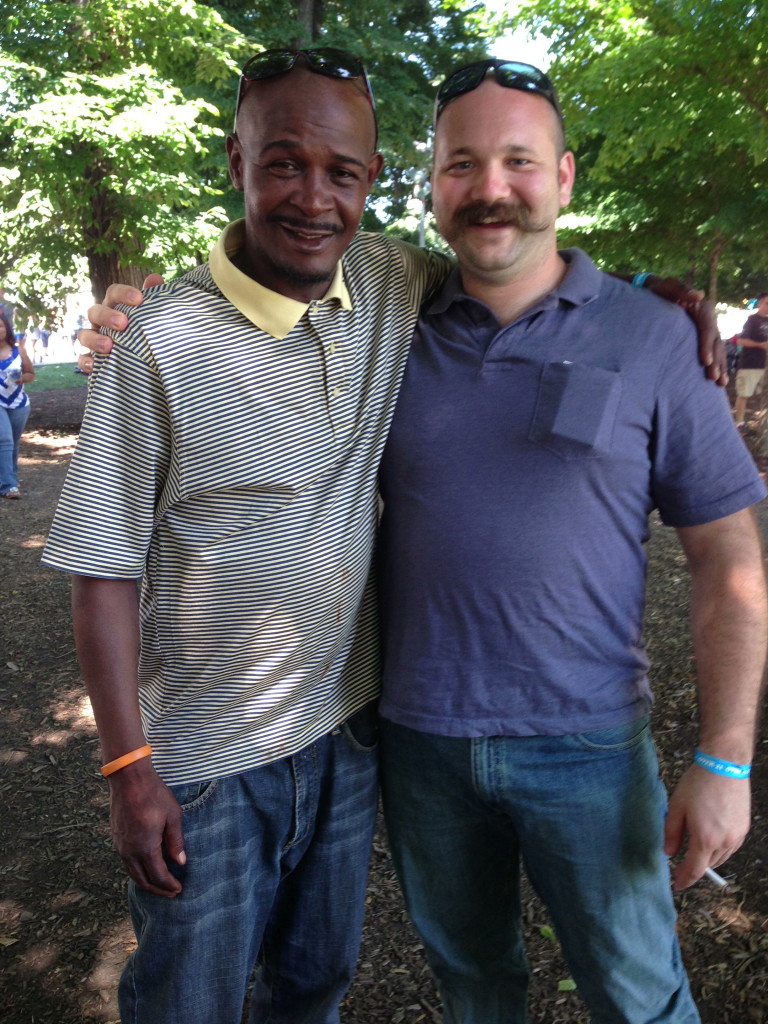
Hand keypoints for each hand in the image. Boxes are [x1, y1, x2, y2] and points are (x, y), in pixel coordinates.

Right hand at [77, 274, 163, 372]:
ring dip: (94, 339)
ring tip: (108, 346)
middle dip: (107, 316)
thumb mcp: (151, 316)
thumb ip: (153, 298)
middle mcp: (101, 321)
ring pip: (84, 335)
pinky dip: (86, 362)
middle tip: (123, 323)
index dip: (123, 293)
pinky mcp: (92, 360)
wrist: (146, 362)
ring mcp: (94, 339)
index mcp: (115, 307)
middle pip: (95, 312)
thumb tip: (155, 278)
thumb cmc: (145, 331)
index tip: (139, 299)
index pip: (113, 293)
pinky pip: (82, 359)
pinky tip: (95, 366)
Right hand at [108, 756, 185, 896]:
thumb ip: (176, 841)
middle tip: (171, 893)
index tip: (179, 889)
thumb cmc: (154, 794)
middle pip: (143, 880)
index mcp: (145, 847)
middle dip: (158, 890)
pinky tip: (147, 866)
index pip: (158, 876)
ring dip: (146, 882)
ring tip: (160, 884)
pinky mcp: (116, 838)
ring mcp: (120, 845)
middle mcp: (129, 851)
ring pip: (132, 873)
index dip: (169, 885)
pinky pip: (127, 862)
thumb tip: (180, 863)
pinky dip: (138, 870)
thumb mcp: (173, 816)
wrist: (129, 779)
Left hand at [646, 277, 726, 385]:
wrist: (656, 294)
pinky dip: (715, 364)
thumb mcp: (669, 286)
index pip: (707, 329)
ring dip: (719, 366)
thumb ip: (682, 290)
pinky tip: (716, 379)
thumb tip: (700, 294)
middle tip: (714, 378)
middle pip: (715, 342)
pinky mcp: (700, 337)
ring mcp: (705, 329)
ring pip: (717, 349)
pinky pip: (711, 351)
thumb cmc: (661, 290)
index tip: (705, 362)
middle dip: (716, 360)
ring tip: (720, 383)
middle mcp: (708, 320)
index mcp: (703, 308)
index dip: (707, 345)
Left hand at [664, 764, 749, 889]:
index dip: (684, 880)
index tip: (677, 885)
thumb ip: (672, 833)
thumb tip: (669, 853)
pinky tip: (710, 839)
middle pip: (708, 865)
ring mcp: (737, 836)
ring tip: (694, 851)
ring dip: (708, 859)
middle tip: (681, 865)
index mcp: (705, 839)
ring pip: (721, 858)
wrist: (724, 765)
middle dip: (694, 868)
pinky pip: (731, 848)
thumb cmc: (698, 784)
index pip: (695, 870)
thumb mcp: (677, 807)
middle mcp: (725, 842)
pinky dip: (719, 849)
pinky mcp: (744, 828)